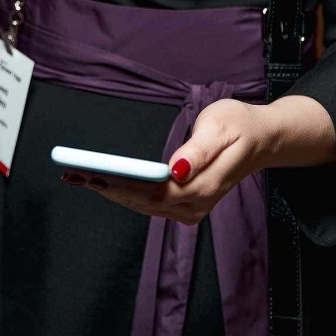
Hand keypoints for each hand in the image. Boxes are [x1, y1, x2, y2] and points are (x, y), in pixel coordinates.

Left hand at [62, 99, 270, 224]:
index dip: (120, 186)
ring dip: (111, 192)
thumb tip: (178, 170)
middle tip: (72, 173)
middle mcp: (195, 205)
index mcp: (201, 186)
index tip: (92, 176)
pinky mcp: (187, 205)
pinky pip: (150, 203)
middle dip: (106, 188)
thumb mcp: (222, 127)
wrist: (263, 139)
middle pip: (143, 202)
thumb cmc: (241, 126)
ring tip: (79, 177)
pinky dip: (125, 193)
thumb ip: (199, 150)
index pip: (152, 192)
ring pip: (144, 205)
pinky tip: (105, 183)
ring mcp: (191, 209)